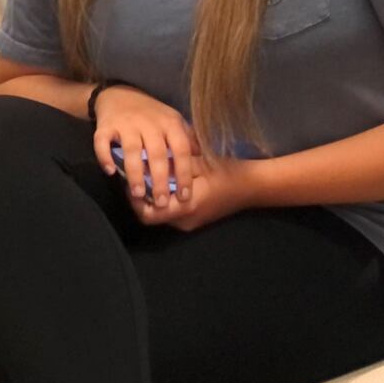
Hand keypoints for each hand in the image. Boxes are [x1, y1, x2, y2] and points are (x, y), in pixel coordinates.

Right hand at [91, 85, 197, 207]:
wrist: (119, 94)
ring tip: (138, 194)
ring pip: (132, 150)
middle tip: (161, 202)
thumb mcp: (172, 121)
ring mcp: (127, 123)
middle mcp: (149, 122)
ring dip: (135, 174)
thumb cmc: (151, 113)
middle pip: (157, 153)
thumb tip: (204, 159)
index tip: (185, 196)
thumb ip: (187, 139)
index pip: (180, 149)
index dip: (184, 173)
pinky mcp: (106, 125)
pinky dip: (105, 157)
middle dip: (160, 180)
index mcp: (169, 122)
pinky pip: (102, 142)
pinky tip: (110, 172)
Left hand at [134, 154, 260, 232]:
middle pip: (152, 215)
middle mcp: (184, 221)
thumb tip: (147, 160)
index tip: (130, 179)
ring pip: (162, 213)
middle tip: (137, 176)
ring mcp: (190, 222)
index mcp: (184, 208)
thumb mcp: (199, 163)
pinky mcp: (194, 218)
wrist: (253, 187)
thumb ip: (173, 165)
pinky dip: (165, 198)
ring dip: (154, 197)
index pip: (148, 214)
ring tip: (150, 175)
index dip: (135, 199)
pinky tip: (167, 180)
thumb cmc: (227, 172)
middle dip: (142, 198)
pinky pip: (172, 211)